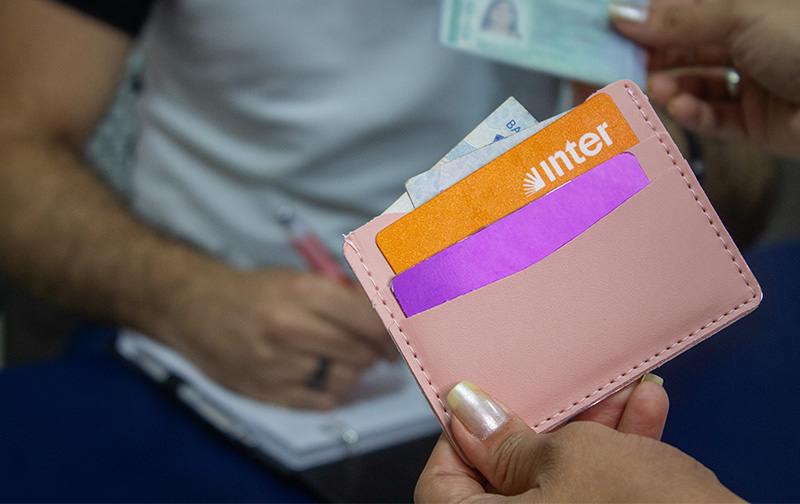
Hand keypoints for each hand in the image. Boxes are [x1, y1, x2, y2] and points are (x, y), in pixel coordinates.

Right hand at [159, 266, 394, 409]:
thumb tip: (390, 315)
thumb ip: (344, 297)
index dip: (392, 332)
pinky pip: (322, 400)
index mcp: (303, 293)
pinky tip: (321, 374)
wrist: (196, 308)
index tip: (399, 336)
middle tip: (373, 349)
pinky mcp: (267, 391)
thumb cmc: (255, 293)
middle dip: (374, 353)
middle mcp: (291, 328)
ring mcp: (278, 363)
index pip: (371, 321)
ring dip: (352, 371)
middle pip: (362, 353)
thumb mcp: (299, 280)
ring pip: (346, 379)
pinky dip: (330, 390)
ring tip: (339, 358)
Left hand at [416, 378, 742, 502]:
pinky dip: (617, 460)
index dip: (462, 439)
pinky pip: (596, 497)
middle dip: (545, 426)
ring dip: (591, 435)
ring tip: (621, 394)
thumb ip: (507, 438)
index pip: (441, 484)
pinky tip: (646, 414)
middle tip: (560, 390)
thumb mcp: (566, 458)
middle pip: (508, 481)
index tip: (485, 405)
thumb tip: (467, 414)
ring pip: (561, 485)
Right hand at [611, 0, 799, 158]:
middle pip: (688, 50)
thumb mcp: (740, 17)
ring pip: (698, 85)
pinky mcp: (758, 123)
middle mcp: (751, 42)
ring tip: (656, 89)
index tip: (612, 29)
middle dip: (654, 57)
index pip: (686, 13)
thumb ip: (678, 21)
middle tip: (621, 66)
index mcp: (748, 9)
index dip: (649, 20)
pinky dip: (695, 114)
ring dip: (672, 87)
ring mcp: (755, 83)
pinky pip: (716, 118)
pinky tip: (682, 107)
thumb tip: (623, 14)